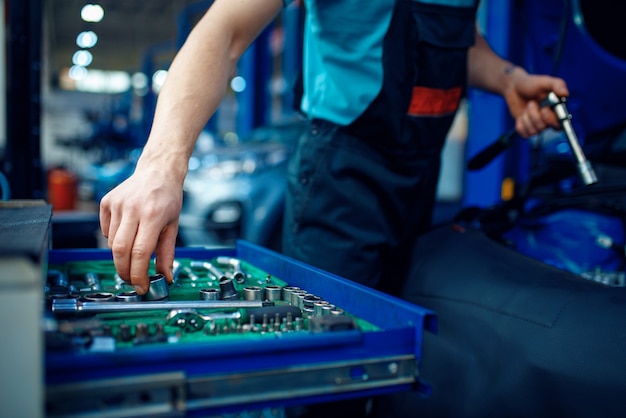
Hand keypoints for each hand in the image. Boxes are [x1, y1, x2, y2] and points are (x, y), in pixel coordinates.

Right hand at [99, 166, 181, 294]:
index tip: (141, 287)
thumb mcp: (173, 226)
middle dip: (125, 271)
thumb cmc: (168, 199)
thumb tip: (165, 277)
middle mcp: (133, 209)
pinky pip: (106, 231)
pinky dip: (115, 238)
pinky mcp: (106, 202)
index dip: (139, 274)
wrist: (157, 171)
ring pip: (113, 243)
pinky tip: (128, 230)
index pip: (141, 253)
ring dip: (122, 254)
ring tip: (135, 247)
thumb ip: (167, 253)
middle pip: (121, 251)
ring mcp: (117, 204)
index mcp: (153, 215)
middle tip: (132, 280)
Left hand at [504, 67, 569, 137]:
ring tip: (527, 106)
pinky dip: (521, 124)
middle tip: (531, 103)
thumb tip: (566, 93)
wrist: (515, 87)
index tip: (544, 109)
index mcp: (557, 110)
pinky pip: (525, 134)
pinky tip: (521, 115)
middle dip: (535, 116)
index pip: (560, 124)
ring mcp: (537, 124)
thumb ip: (557, 85)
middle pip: (544, 127)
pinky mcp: (526, 128)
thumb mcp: (545, 81)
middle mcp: (548, 119)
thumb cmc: (532, 83)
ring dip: (527, 117)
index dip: (552, 120)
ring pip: (534, 131)